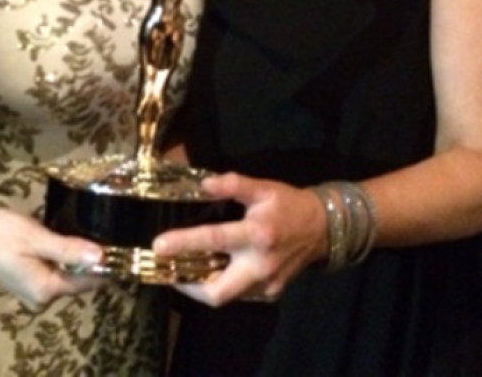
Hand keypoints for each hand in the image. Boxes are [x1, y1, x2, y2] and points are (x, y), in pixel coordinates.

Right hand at [0, 209, 105, 308]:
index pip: (88, 282)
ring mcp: (33, 290)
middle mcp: (42, 297)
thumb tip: (102, 257)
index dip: (106, 266)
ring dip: (77, 257)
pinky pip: (54, 271)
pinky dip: (63, 258)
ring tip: (88, 231)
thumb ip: (70, 250)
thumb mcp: (37, 238)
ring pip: (67, 274)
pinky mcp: (27, 280)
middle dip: (91, 260)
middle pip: (79, 280)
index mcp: (46, 289)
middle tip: (105, 231)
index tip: (121, 245)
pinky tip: (66, 238)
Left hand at [150, 173, 323, 306]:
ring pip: (225, 297)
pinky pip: (238, 295)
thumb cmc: (289, 205)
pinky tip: (215, 270)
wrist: (323, 229)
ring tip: (187, 269)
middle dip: (188, 287)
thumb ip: (233, 184)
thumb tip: (204, 183)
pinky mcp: (270, 294)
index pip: (214, 240)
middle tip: (170, 272)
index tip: (158, 246)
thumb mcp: (263, 188)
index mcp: (257, 235)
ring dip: (202, 285)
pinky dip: (222, 284)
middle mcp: (260, 265)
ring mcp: (267, 285)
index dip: (184, 243)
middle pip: (217, 293)